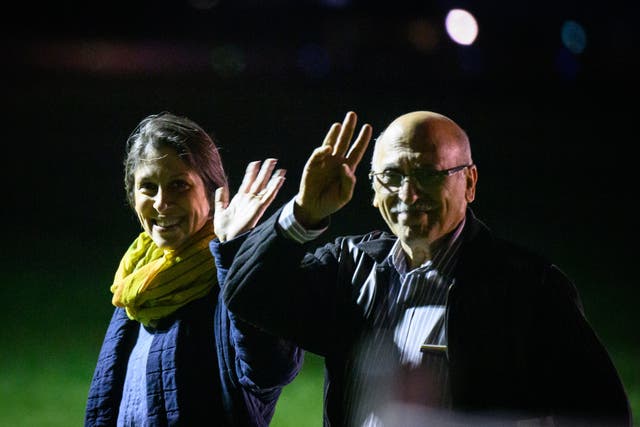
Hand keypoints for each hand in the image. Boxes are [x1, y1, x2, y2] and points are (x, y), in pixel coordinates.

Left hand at [214, 158, 285, 241]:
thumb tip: (221, 187)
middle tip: (272, 159)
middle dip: (265, 171)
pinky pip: (269, 196)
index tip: (256, 162)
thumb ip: (220, 199)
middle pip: (259, 182)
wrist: (227, 239)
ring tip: (280, 168)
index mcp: (240, 199)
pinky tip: (280, 179)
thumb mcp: (219, 211)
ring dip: (272, 177)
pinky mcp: (259, 208)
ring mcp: (255, 203)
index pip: (248, 182)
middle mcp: (249, 199)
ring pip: (265, 187)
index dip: (252, 172)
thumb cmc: (223, 229)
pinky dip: (275, 187)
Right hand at [295, 111, 371, 226]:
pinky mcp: (312, 165)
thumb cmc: (331, 201)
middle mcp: (336, 161)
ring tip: (339, 124)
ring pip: (330, 144)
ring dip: (333, 134)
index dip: (362, 140)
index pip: (357, 151)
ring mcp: (324, 162)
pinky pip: (318, 155)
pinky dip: (322, 150)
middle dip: (348, 128)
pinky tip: (327, 147)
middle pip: (344, 142)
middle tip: (352, 114)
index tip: (368, 127)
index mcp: (347, 167)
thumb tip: (345, 166)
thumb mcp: (345, 196)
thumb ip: (349, 182)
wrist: (314, 208)